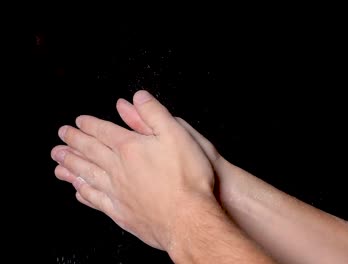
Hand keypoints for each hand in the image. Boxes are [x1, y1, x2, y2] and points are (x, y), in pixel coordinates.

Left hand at [51, 90, 215, 249]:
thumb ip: (154, 114)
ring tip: (58, 162)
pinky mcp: (121, 212)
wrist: (187, 219)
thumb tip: (138, 97)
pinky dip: (84, 193)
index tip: (77, 122)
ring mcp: (117, 192)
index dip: (89, 125)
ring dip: (71, 166)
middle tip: (61, 137)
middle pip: (89, 152)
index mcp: (130, 148)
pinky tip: (78, 191)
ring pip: (87, 175)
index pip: (103, 131)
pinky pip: (95, 200)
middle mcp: (118, 169)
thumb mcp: (177, 135)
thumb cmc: (186, 178)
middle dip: (73, 142)